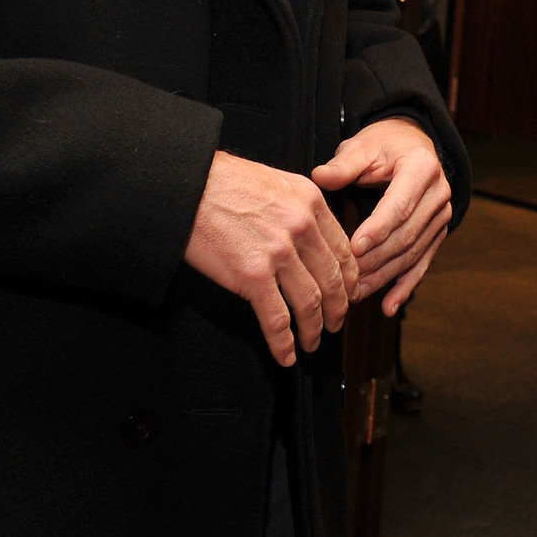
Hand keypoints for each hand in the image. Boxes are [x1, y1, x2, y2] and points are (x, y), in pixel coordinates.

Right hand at [185, 150, 356, 366]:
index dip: (349, 279)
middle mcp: (301, 226)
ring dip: (314, 330)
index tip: (348, 293)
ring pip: (310, 303)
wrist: (186, 186)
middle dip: (338, 309)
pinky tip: (286, 354)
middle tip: (335, 323)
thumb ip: (298, 207)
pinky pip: (277, 318)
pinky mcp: (252, 275)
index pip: (343, 249)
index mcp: (311, 201)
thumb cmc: (223, 182)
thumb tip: (310, 236)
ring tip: (312, 343)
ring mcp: (279, 252)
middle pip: (332, 279)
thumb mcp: (276, 182)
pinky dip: (284, 342)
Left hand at [313, 117, 453, 314]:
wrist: (411, 145)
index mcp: (421, 167)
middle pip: (406, 235)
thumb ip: (344, 164)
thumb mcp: (362, 146)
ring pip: (412, 253)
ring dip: (384, 277)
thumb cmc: (382, 145)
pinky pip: (421, 263)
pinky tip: (388, 306)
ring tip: (355, 294)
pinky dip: (404, 286)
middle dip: (375, 259)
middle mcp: (438, 193)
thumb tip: (320, 177)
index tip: (353, 249)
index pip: (399, 205)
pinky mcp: (438, 233)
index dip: (377, 229)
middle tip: (346, 278)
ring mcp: (441, 216)